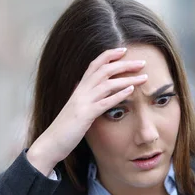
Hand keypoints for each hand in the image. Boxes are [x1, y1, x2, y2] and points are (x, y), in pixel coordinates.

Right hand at [27, 48, 148, 174]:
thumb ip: (87, 100)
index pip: (94, 65)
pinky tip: (131, 90)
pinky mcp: (85, 115)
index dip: (109, 55)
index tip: (124, 50)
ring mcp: (83, 102)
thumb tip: (96, 94)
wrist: (50, 143)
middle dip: (125, 64)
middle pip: (105, 70)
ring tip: (144, 77)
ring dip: (127, 78)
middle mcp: (81, 91)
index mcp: (79, 89)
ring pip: (107, 83)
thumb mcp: (77, 110)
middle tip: (143, 62)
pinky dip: (119, 95)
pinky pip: (104, 102)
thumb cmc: (65, 129)